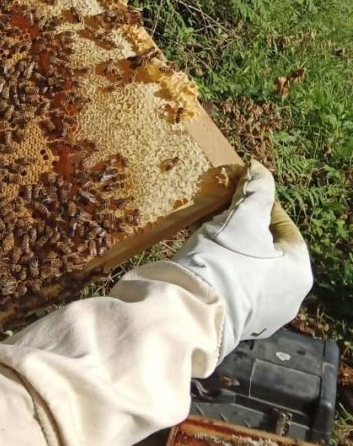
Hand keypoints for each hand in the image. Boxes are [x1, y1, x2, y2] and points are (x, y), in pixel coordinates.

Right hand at [172, 160, 311, 360]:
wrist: (192, 308)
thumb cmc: (225, 259)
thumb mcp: (242, 217)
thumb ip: (256, 191)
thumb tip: (259, 169)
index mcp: (298, 271)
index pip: (285, 227)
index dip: (262, 205)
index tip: (239, 193)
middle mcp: (288, 296)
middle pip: (266, 248)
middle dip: (243, 226)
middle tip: (220, 211)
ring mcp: (264, 314)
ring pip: (248, 267)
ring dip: (230, 247)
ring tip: (206, 230)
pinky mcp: (238, 322)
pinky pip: (233, 284)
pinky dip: (221, 268)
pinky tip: (202, 256)